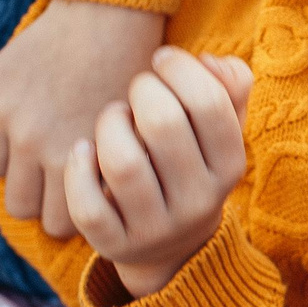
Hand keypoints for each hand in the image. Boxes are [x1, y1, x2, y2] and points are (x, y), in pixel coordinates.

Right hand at [0, 0, 168, 239]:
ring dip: (10, 161)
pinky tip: (18, 108)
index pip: (56, 224)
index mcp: (73, 159)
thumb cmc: (132, 74)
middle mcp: (32, 142)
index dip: (70, 213)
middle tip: (55, 177)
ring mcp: (6, 113)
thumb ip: (109, 174)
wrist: (110, 13)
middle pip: (18, 205)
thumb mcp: (133, 134)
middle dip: (36, 196)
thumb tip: (98, 210)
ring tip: (33, 145)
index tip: (82, 197)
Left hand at [65, 48, 253, 299]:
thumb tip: (210, 61)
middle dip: (141, 91)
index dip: (180, 68)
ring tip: (113, 119)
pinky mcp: (116, 245)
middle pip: (164, 125)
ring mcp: (157, 228)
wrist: (174, 247)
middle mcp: (199, 201)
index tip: (162, 59)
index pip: (209, 103)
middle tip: (135, 92)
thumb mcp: (219, 130)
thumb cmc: (190, 164)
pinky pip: (88, 206)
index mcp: (230, 166)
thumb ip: (229, 87)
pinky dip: (78, 171)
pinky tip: (83, 152)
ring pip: (122, 164)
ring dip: (109, 125)